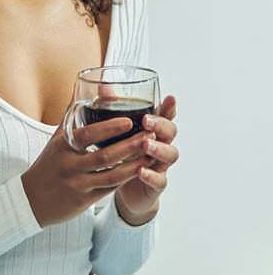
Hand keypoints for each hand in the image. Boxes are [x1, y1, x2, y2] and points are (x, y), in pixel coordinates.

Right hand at [21, 107, 158, 228]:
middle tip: (149, 134)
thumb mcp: (56, 138)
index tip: (129, 121)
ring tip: (151, 153)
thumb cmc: (49, 163)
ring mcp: (77, 183)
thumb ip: (71, 113)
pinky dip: (125, 180)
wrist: (32, 199)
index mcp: (63, 145)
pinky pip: (109, 190)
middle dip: (129, 145)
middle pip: (104, 155)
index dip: (109, 128)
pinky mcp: (84, 200)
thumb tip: (80, 84)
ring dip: (133, 165)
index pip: (87, 134)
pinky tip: (140, 171)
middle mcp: (70, 164)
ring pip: (111, 175)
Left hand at [115, 95, 178, 221]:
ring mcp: (161, 165)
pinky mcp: (156, 184)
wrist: (125, 188)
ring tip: (145, 145)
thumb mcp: (119, 131)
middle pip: (170, 132)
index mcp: (154, 130)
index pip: (166, 115)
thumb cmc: (123, 153)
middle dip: (160, 125)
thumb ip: (114, 109)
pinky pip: (159, 180)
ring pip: (170, 154)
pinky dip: (151, 175)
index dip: (169, 107)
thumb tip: (103, 86)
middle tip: (146, 121)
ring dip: (158, 148)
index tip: (169, 98)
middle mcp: (162, 145)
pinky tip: (141, 171)